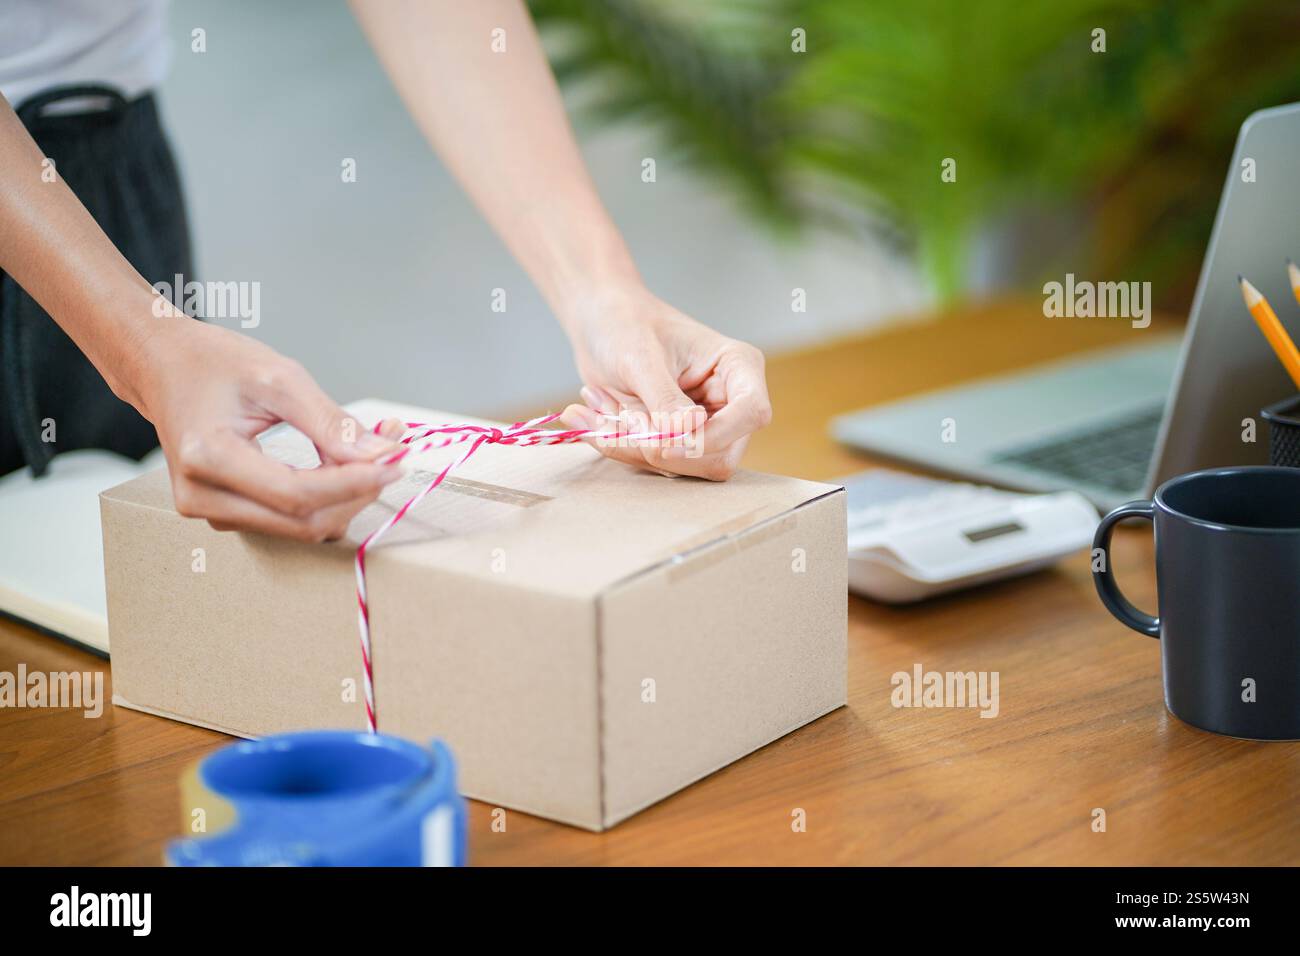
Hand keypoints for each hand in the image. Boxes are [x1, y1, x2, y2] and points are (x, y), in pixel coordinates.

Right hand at [134, 316, 404, 540]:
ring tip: (374, 450)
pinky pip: (289, 519)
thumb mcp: (279, 377)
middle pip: (304, 521)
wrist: (161, 366)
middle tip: (392, 452)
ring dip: (347, 496)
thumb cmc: (213, 363)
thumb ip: (331, 423)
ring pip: (301, 526)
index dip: (355, 482)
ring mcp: (210, 512)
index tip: (396, 460)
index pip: (298, 494)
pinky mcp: (225, 513)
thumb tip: (381, 455)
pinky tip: (344, 464)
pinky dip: (326, 497)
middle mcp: (203, 497)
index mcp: (208, 458)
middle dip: (358, 491)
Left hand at [558, 285, 771, 479]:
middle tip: (615, 424)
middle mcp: (729, 402)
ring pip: (685, 467)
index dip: (713, 437)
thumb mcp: (640, 357)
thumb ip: (664, 398)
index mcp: (737, 367)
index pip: (751, 413)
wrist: (601, 324)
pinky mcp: (678, 441)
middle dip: (663, 450)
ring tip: (599, 408)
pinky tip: (599, 417)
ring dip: (633, 447)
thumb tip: (688, 433)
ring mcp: (705, 426)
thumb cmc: (626, 324)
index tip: (664, 444)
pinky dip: (623, 448)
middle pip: (720, 456)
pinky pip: (657, 463)